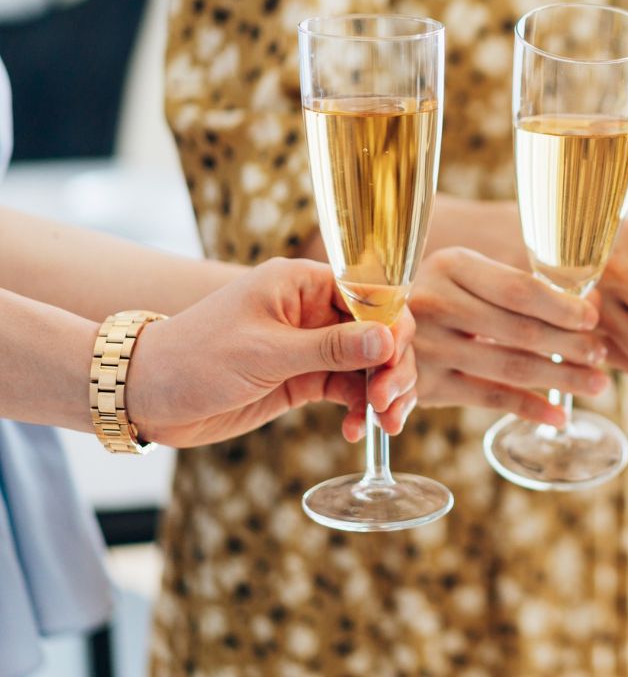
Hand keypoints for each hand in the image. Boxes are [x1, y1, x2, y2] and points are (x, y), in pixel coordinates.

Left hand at [128, 258, 416, 447]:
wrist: (146, 396)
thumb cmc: (196, 358)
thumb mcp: (266, 352)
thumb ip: (330, 347)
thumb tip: (387, 340)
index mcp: (302, 283)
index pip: (370, 294)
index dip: (392, 326)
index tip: (394, 362)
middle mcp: (312, 310)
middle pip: (378, 332)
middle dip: (391, 367)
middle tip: (389, 404)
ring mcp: (310, 346)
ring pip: (368, 364)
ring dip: (382, 393)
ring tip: (386, 424)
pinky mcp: (303, 378)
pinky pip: (347, 390)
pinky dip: (359, 410)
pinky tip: (355, 430)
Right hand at [407, 246, 608, 427]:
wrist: (372, 322)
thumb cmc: (442, 292)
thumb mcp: (469, 273)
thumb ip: (520, 287)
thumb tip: (593, 303)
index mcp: (452, 265)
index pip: (519, 289)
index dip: (562, 306)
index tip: (594, 319)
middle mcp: (434, 304)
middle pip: (518, 331)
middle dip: (569, 346)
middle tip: (602, 355)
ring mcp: (428, 347)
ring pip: (509, 367)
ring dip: (560, 378)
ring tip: (598, 384)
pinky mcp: (426, 385)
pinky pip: (488, 398)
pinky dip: (528, 408)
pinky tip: (559, 415)